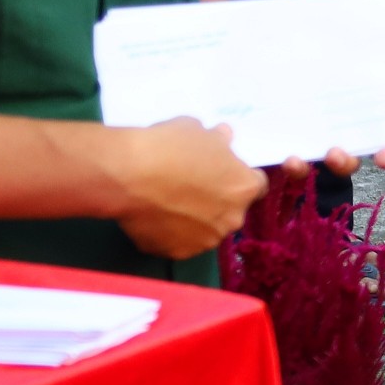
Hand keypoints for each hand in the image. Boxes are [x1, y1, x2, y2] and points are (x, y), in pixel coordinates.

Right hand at [112, 116, 268, 258]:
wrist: (127, 175)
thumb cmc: (168, 146)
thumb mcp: (197, 130)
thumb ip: (216, 140)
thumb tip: (222, 138)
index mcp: (244, 188)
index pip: (256, 185)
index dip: (239, 177)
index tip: (223, 172)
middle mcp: (232, 219)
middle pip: (232, 209)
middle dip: (218, 199)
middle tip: (191, 186)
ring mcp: (205, 241)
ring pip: (207, 229)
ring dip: (196, 219)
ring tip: (168, 202)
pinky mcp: (177, 254)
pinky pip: (179, 241)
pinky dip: (171, 232)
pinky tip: (154, 215)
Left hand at [269, 0, 384, 174]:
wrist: (218, 48)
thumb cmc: (270, 25)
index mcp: (352, 74)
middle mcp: (338, 106)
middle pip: (376, 136)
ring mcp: (311, 128)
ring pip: (342, 158)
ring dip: (347, 161)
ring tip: (338, 151)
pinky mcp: (280, 143)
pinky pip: (295, 165)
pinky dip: (299, 166)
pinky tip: (293, 156)